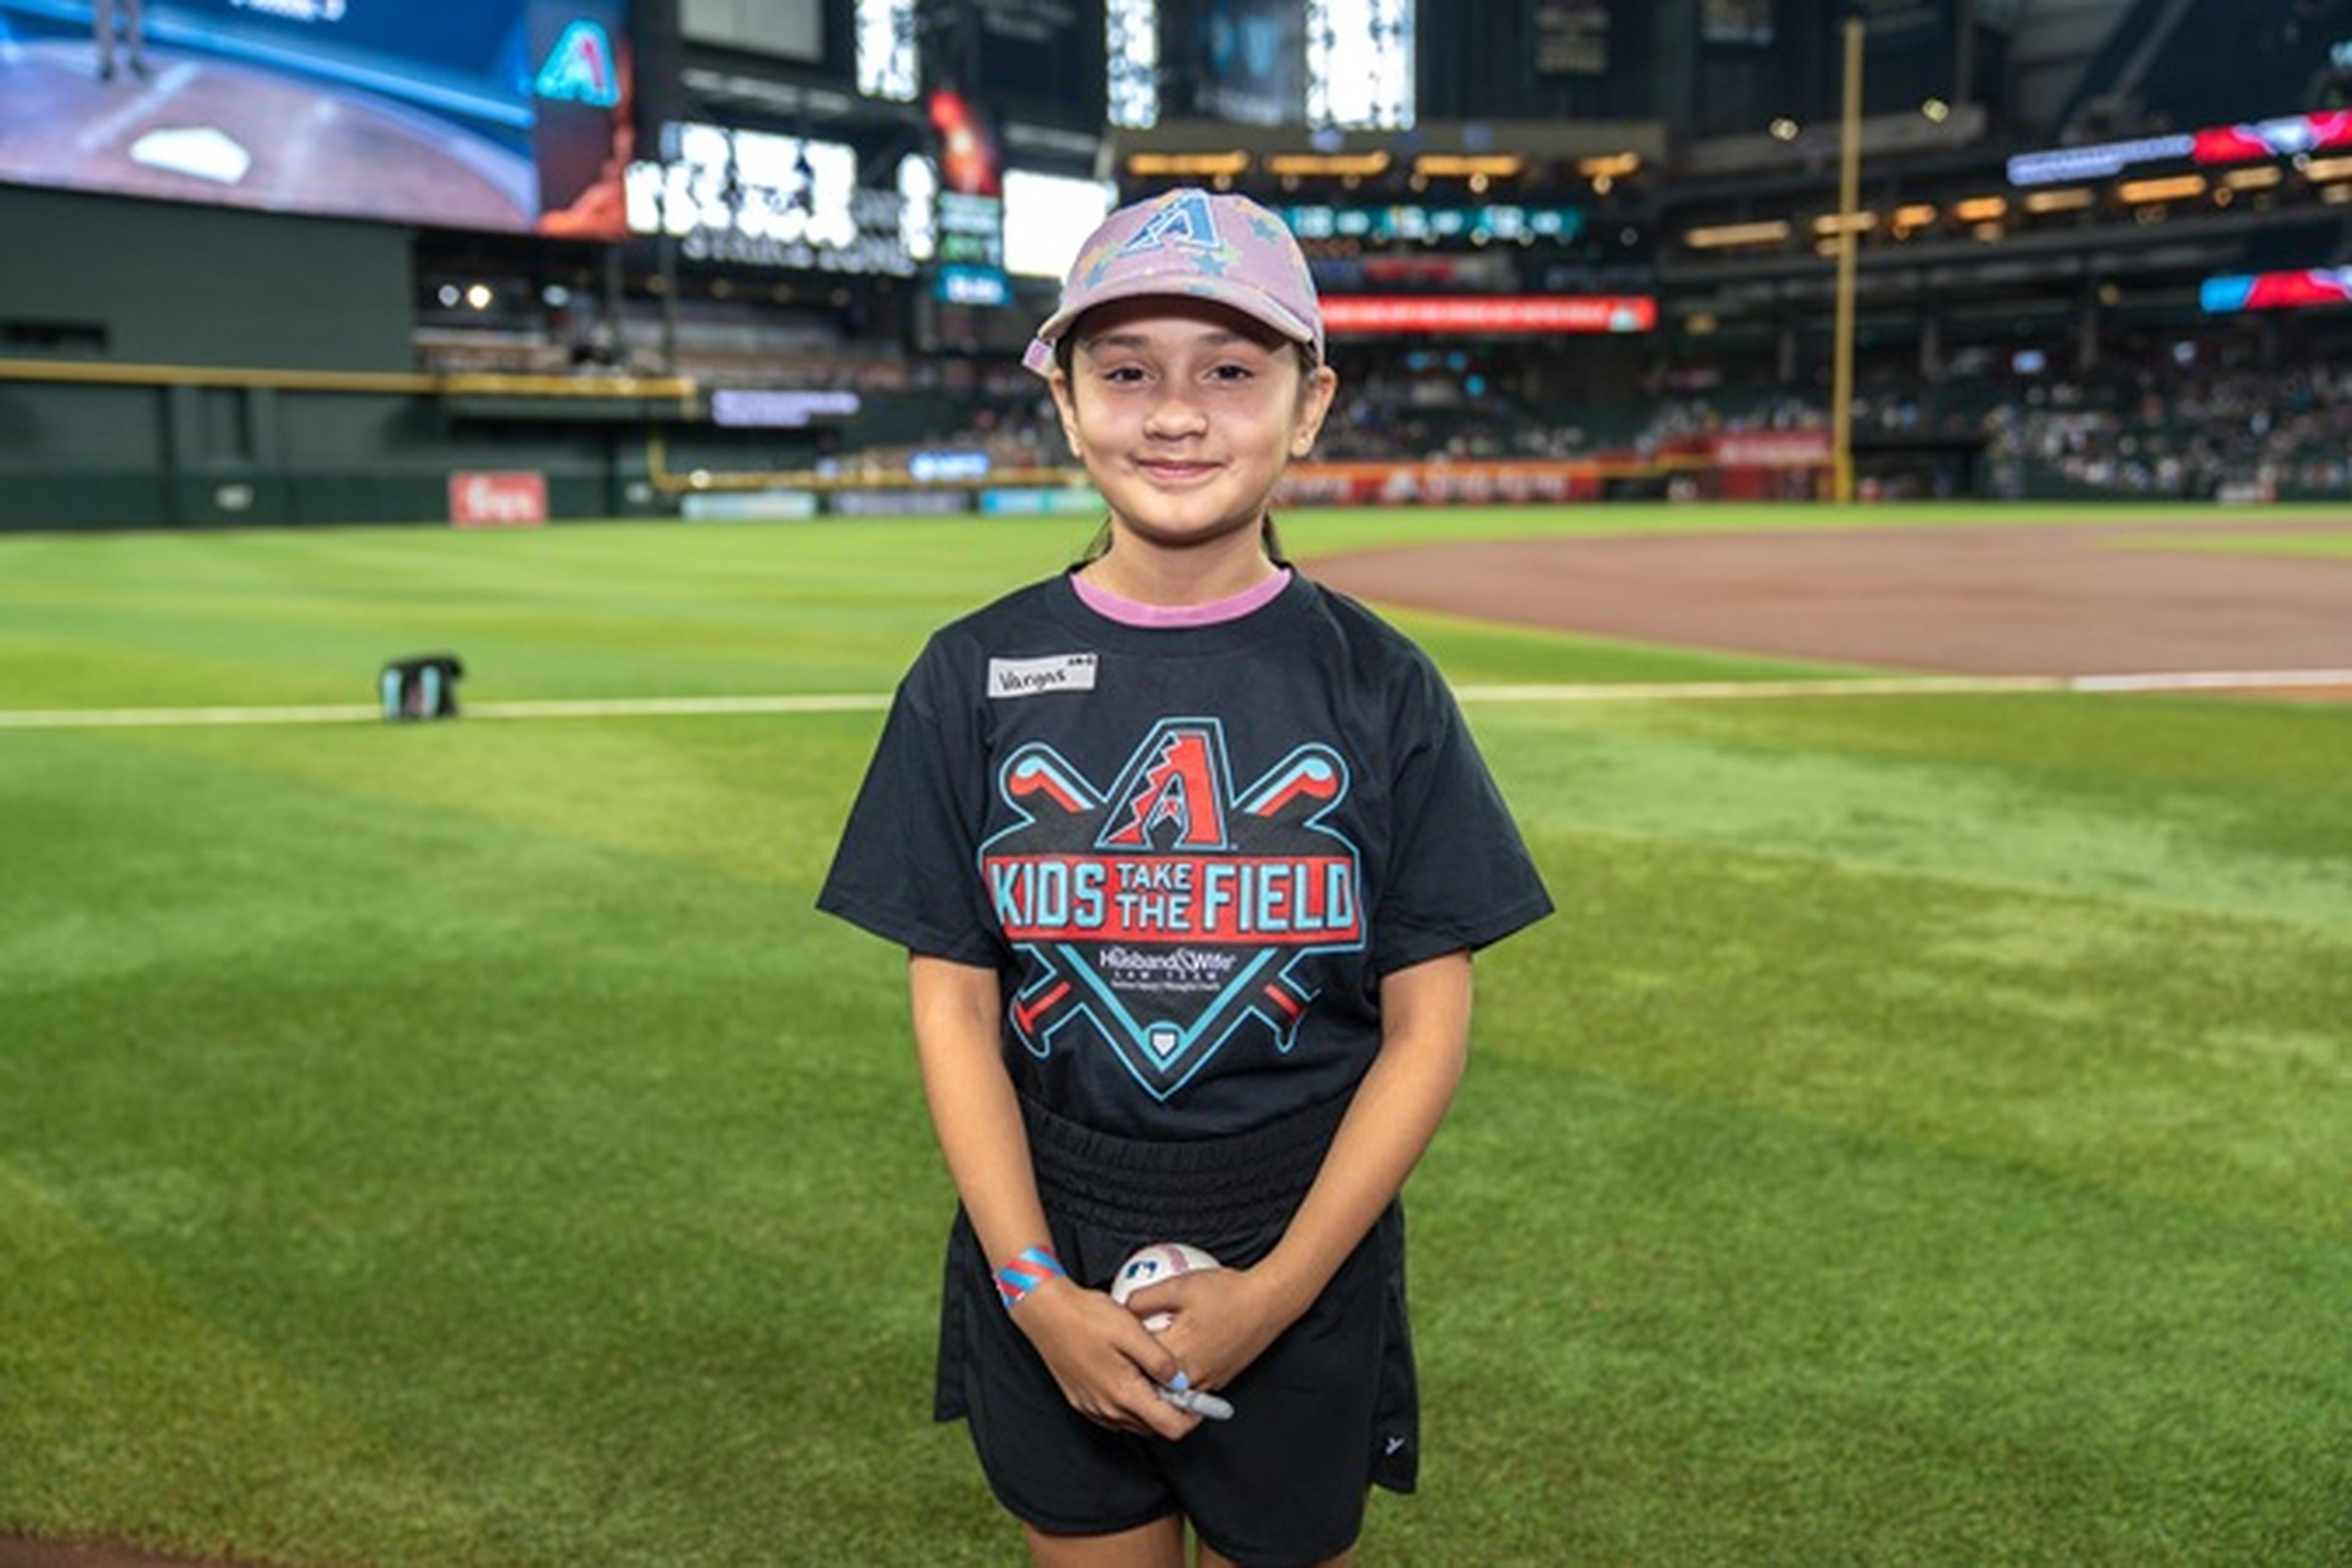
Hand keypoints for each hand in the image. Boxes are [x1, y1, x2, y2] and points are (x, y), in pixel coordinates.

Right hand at [1009, 1276, 1204, 1440]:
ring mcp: (1093, 1407)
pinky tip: (1131, 1374)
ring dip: (1151, 1405)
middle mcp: (1108, 1409)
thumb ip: (1160, 1360)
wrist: (1045, 1313)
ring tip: (1155, 1373)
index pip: (1171, 1427)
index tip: (1202, 1398)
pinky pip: (1115, 1413)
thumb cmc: (1087, 1317)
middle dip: (1172, 1409)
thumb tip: (1182, 1381)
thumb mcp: (1131, 1330)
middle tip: (1179, 1380)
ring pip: (1135, 1420)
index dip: (1193, 1417)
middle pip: (1154, 1426)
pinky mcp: (1082, 1401)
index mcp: (1124, 1394)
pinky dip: (1130, 1402)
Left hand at [1123, 1265, 1300, 1392]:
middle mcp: (1190, 1375)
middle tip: (1120, 1360)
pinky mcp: (1219, 1381)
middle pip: (1151, 1384)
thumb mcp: (1179, 1285)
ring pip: (1171, 1392)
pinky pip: (1191, 1388)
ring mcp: (1207, 1382)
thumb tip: (1122, 1308)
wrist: (1268, 1302)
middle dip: (1135, 1373)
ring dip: (1156, 1382)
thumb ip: (1145, 1298)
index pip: (1137, 1364)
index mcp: (1176, 1353)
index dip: (1122, 1354)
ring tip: (1142, 1365)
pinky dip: (1178, 1381)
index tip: (1112, 1344)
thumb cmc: (1226, 1292)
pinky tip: (1172, 1361)